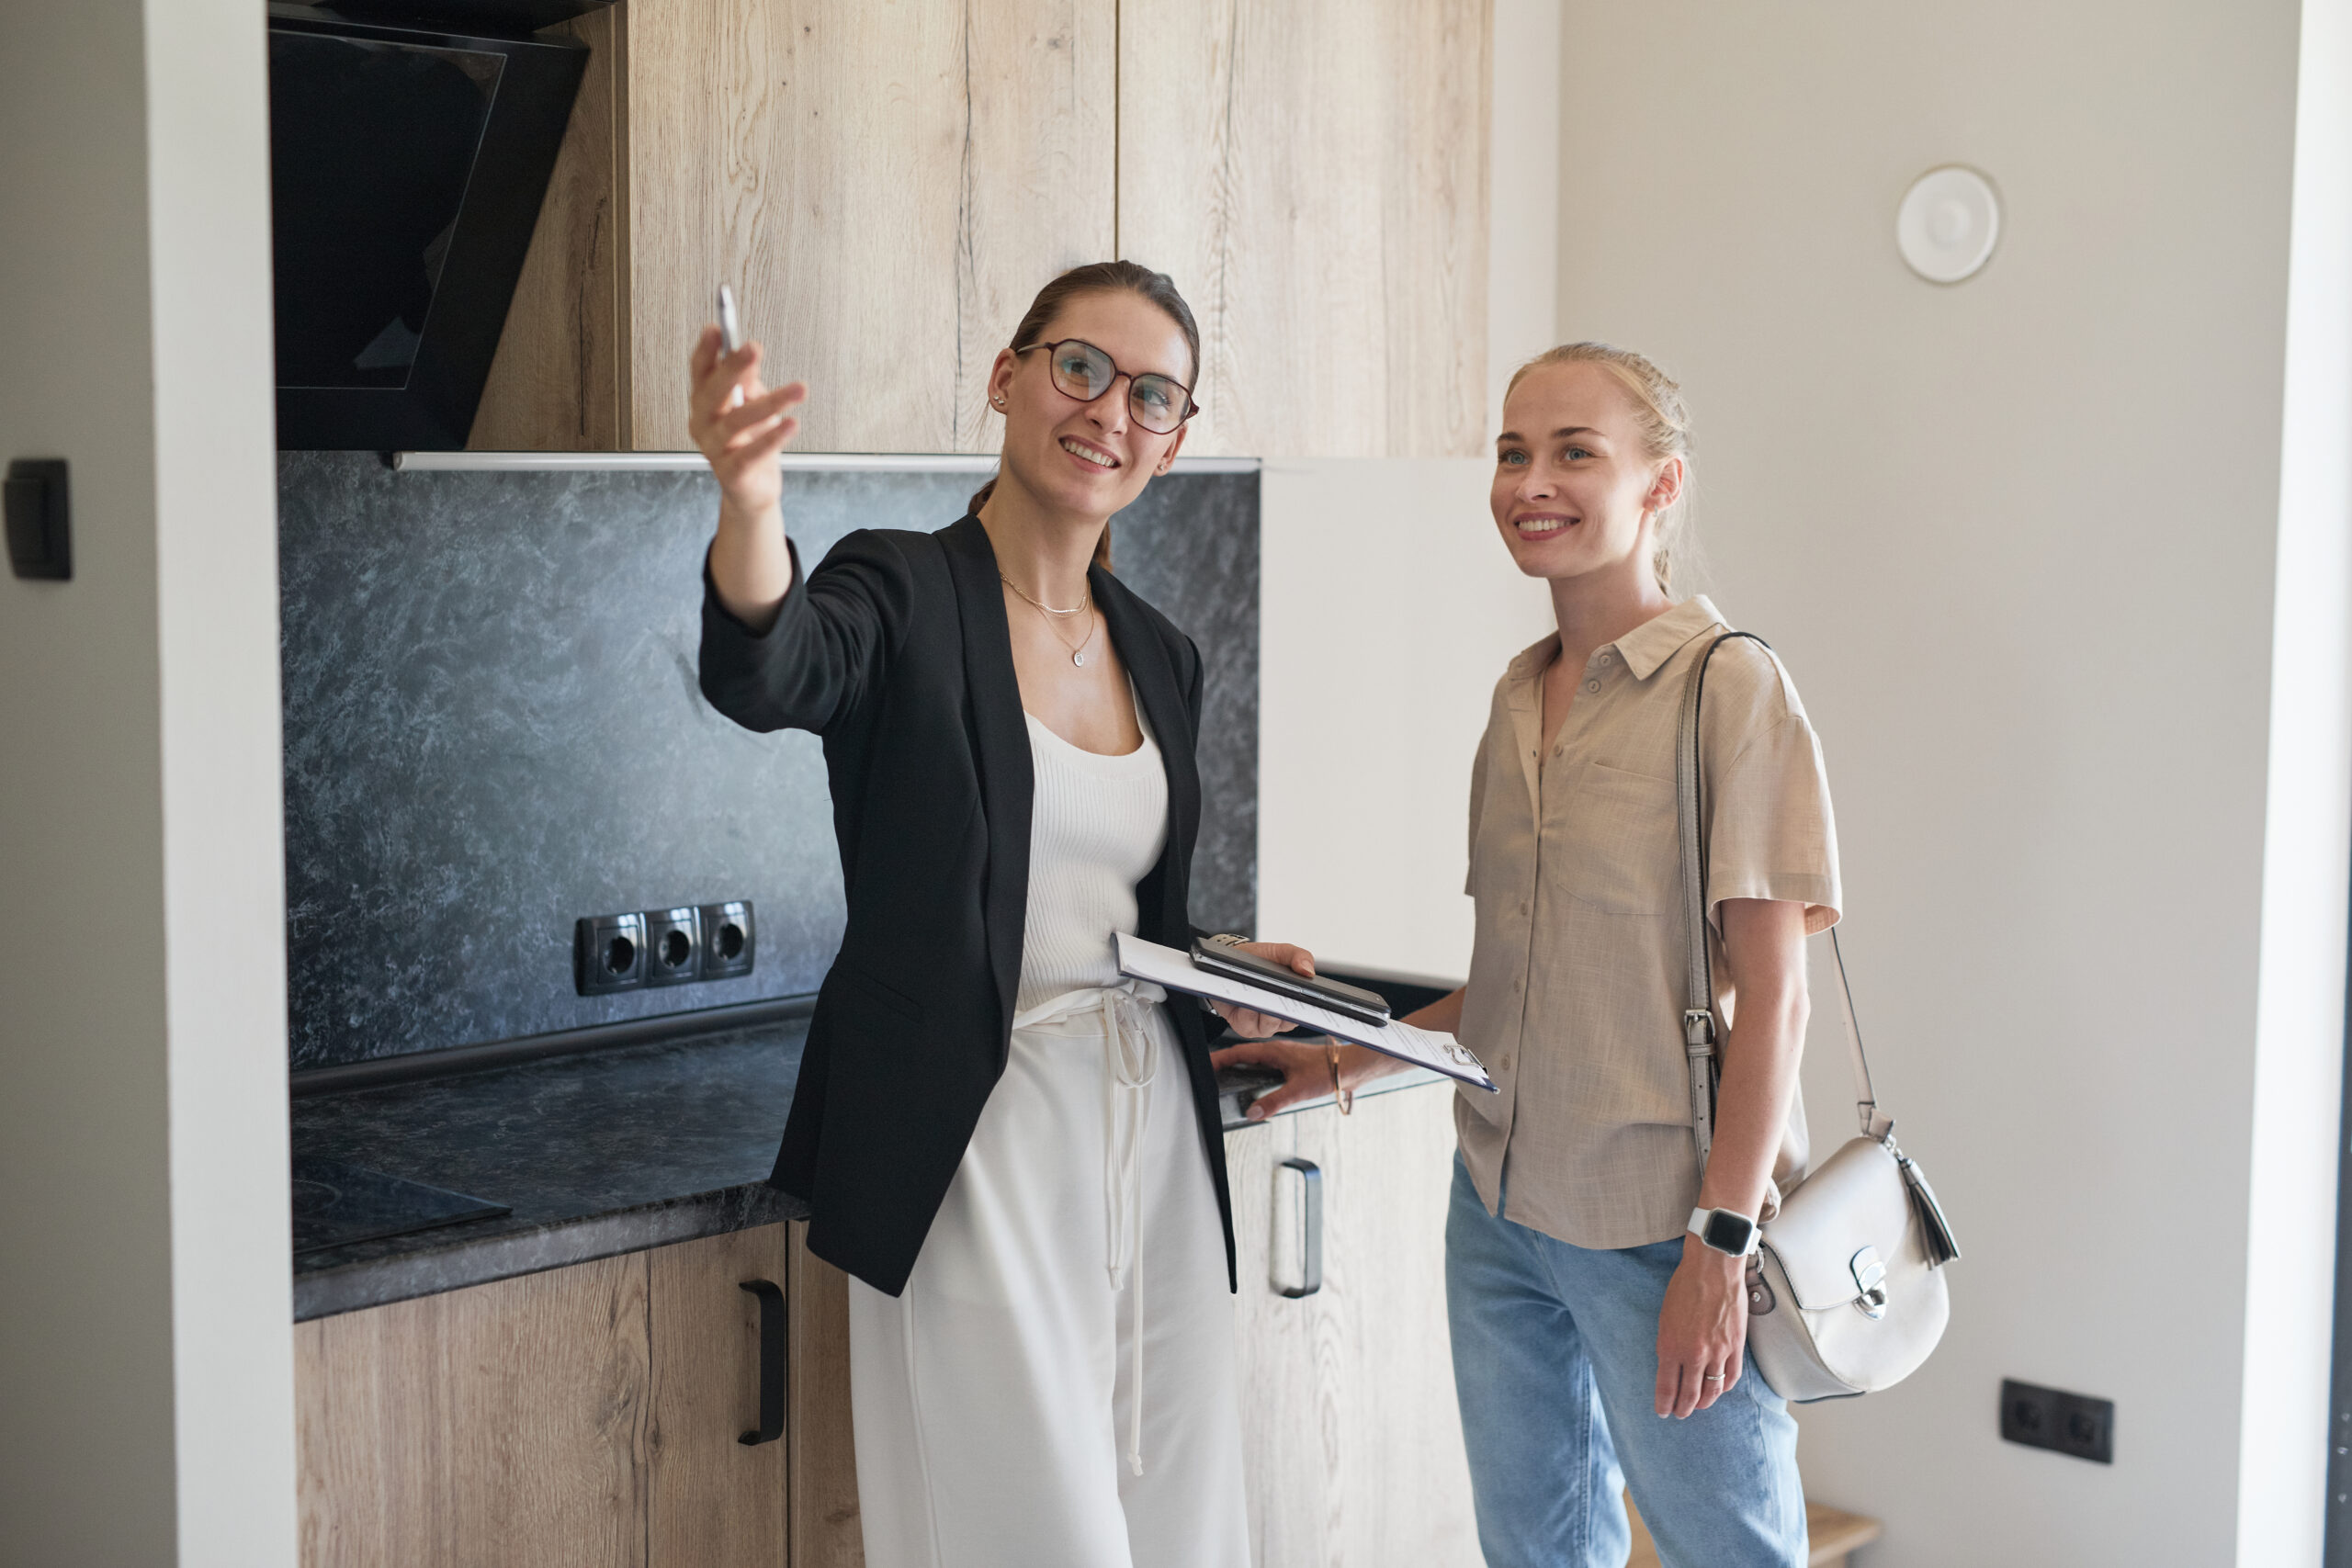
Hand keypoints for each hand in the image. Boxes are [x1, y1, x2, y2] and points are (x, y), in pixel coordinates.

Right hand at [686, 325, 806, 518]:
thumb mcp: (750, 404)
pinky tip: (791, 424)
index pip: (699, 371)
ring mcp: (713, 449)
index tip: (717, 328)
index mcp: (704, 402)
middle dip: (732, 368)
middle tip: (753, 348)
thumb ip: (747, 381)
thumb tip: (748, 352)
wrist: (751, 490)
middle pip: (713, 392)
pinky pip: (751, 454)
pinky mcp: (731, 473)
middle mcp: (702, 423)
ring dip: (770, 402)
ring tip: (798, 390)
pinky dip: (773, 439)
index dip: (706, 350)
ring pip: (737, 421)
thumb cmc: (749, 441)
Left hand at [1206, 942, 1315, 1040]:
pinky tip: (1243, 999)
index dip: (1308, 1006)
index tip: (1305, 996)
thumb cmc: (1259, 960)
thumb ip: (1299, 956)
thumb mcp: (1282, 952)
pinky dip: (1246, 1011)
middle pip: (1288, 1020)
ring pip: (1269, 1023)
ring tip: (1258, 990)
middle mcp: (1282, 1018)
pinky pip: (1249, 1024)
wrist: (1228, 963)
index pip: (1309, 1011)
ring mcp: (1264, 1026)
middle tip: (1279, 990)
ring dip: (1263, 1006)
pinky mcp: (1245, 1028)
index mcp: (1296, 1002)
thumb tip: (1308, 972)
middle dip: (1283, 1006)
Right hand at [1210, 1036, 1353, 1120]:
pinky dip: (1253, 1075)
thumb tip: (1253, 1113)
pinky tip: (1253, 1088)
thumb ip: (1274, 1101)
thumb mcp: (1298, 1090)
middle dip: (1225, 1065)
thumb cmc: (1329, 1071)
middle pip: (1242, 1056)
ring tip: (1224, 1081)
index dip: (1219, 1059)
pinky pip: (1265, 1068)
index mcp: (1274, 1051)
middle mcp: (1276, 1052)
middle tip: (1209, 1075)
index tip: (1205, 1065)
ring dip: (1239, 1069)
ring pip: (1254, 1062)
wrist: (1350, 1068)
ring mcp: (1283, 1058)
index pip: (1238, 1052)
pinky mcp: (1290, 1066)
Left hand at [1654, 1236, 1748, 1416]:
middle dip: (1683, 1408)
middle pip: (1689, 1394)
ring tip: (1698, 1406)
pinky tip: (1719, 1390)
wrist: (1712, 1268)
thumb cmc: (1684, 1287)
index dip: (1664, 1403)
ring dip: (1704, 1402)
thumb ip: (1669, 1344)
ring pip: (1712, 1391)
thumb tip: (1671, 1365)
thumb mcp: (1665, 1318)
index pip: (1666, 1386)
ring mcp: (1717, 1353)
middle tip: (1679, 1414)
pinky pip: (1731, 1377)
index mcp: (1669, 1346)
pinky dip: (1724, 1388)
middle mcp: (1692, 1354)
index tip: (1662, 1411)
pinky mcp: (1735, 1347)